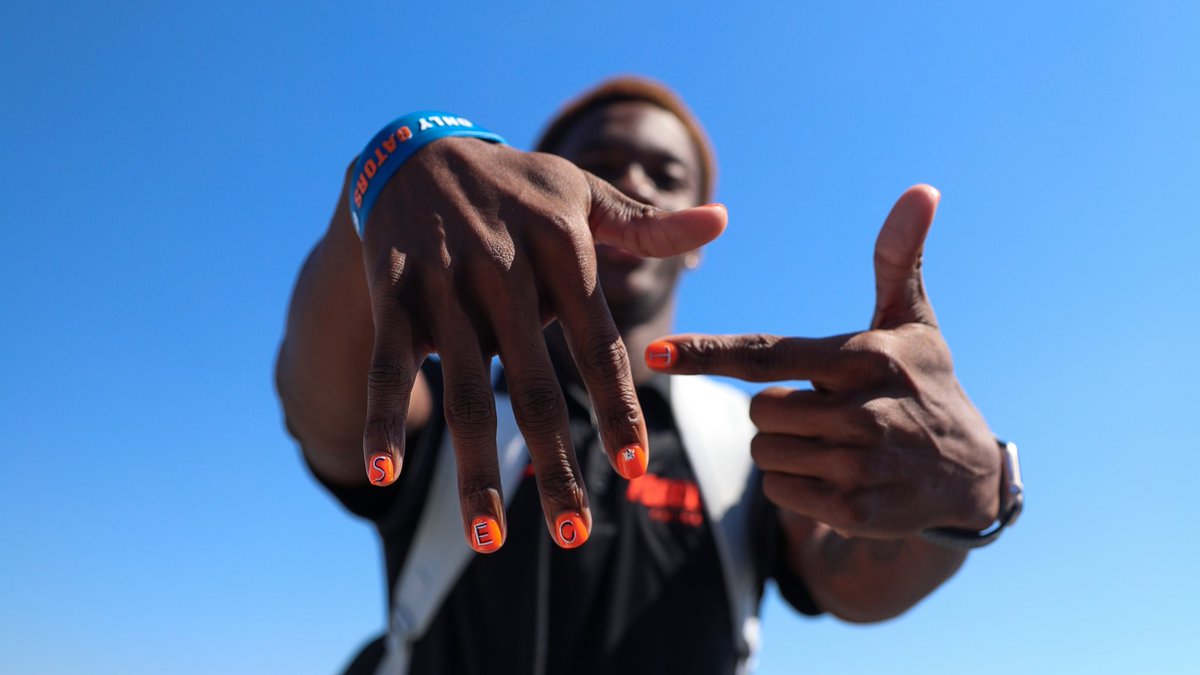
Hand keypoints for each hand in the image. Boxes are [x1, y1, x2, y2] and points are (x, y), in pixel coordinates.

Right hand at [359, 137, 726, 550]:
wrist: (418, 151)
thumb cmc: (517, 184)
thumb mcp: (581, 193)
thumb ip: (647, 224)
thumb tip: (721, 223)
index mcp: (562, 252)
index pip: (599, 345)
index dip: (617, 408)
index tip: (635, 466)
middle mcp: (505, 273)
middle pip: (533, 387)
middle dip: (555, 465)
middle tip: (574, 534)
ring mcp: (446, 285)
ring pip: (463, 390)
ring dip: (475, 471)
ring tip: (490, 541)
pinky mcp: (394, 292)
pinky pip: (390, 363)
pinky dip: (384, 416)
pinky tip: (383, 473)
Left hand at [645, 186, 999, 538]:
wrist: (969, 474)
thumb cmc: (927, 384)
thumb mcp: (914, 322)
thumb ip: (899, 258)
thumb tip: (922, 188)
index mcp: (863, 359)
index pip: (766, 355)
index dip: (707, 353)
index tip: (658, 352)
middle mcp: (861, 412)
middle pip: (757, 409)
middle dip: (777, 408)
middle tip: (825, 407)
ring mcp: (858, 466)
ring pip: (764, 452)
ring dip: (785, 447)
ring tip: (836, 442)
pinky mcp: (854, 512)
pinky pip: (779, 492)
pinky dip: (796, 485)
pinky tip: (839, 475)